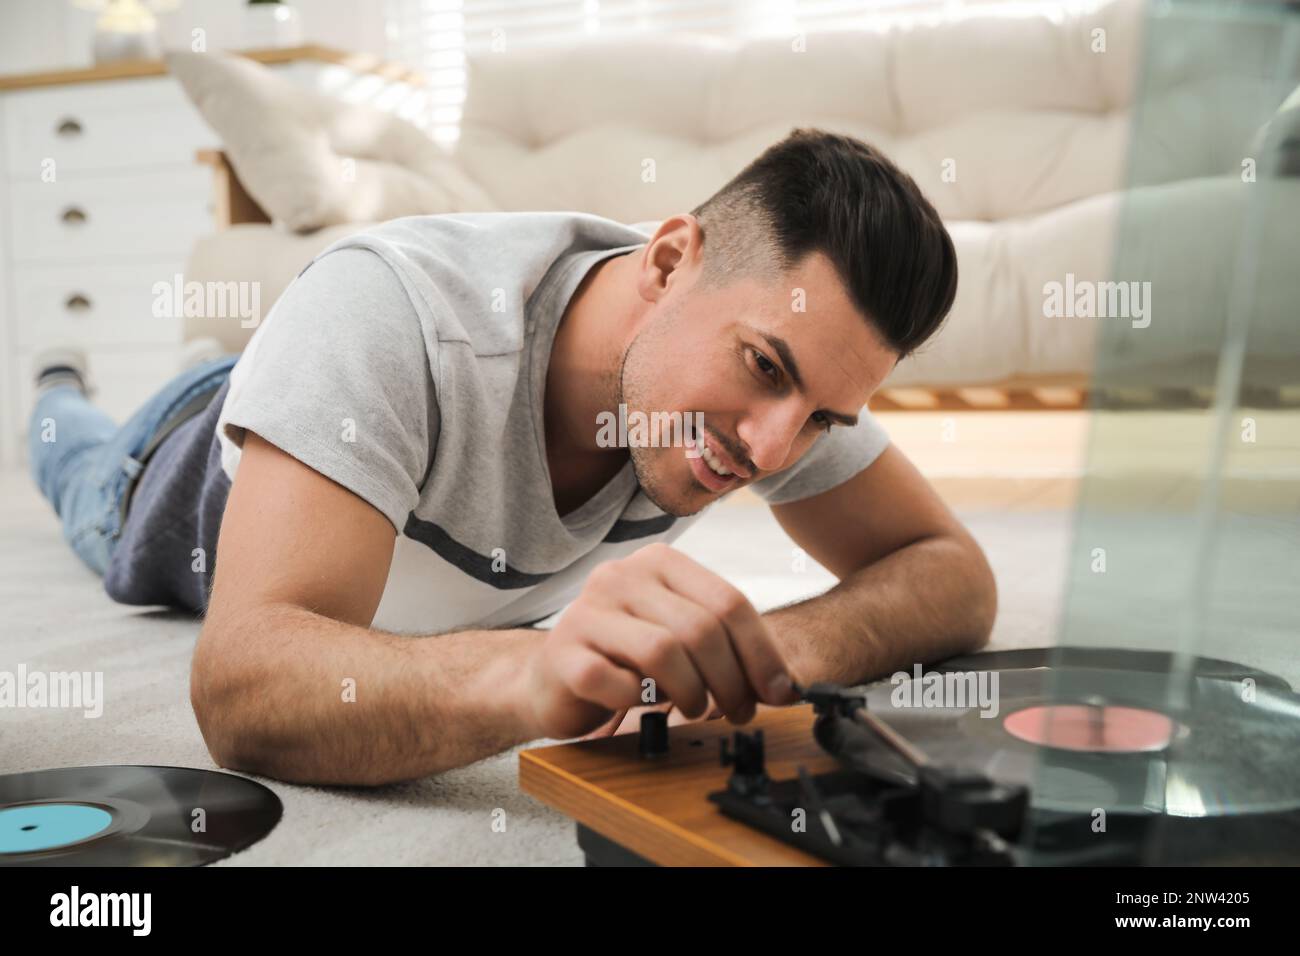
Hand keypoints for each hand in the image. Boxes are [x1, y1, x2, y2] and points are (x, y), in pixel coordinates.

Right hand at [520, 543, 798, 740]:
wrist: (553, 679)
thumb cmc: (626, 659)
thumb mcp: (681, 639)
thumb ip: (728, 648)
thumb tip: (786, 686)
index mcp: (660, 562)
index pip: (729, 602)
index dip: (762, 653)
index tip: (779, 693)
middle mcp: (621, 575)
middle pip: (701, 628)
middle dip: (732, 680)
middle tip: (739, 712)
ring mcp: (588, 610)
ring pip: (664, 651)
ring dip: (692, 693)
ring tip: (695, 709)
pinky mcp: (563, 650)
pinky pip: (615, 681)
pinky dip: (638, 702)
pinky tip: (640, 704)